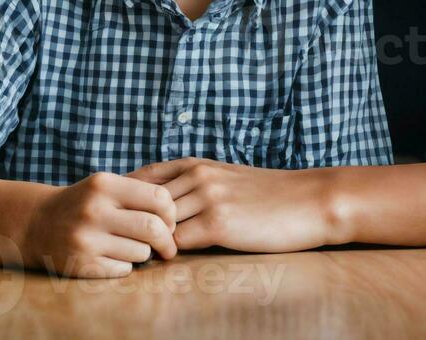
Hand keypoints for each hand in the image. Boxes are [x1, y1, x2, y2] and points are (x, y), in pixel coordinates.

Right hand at [19, 172, 176, 277]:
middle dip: (167, 240)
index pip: (158, 197)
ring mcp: (87, 239)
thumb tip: (178, 215)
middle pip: (153, 227)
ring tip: (131, 246)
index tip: (169, 221)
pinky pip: (124, 269)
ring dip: (144, 253)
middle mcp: (95, 210)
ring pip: (141, 252)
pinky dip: (126, 265)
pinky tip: (113, 256)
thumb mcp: (105, 186)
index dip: (171, 212)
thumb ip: (139, 193)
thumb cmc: (83, 204)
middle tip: (166, 245)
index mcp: (104, 184)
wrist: (37, 224)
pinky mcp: (83, 265)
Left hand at [129, 158, 333, 252]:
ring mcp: (207, 198)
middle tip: (124, 241)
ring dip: (150, 240)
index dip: (126, 197)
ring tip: (144, 255)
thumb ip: (194, 184)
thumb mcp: (225, 177)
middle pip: (143, 200)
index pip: (142, 177)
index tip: (118, 215)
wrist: (307, 200)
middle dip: (132, 221)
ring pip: (158, 222)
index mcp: (195, 163)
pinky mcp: (219, 224)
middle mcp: (197, 176)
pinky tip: (170, 262)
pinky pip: (179, 242)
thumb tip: (161, 204)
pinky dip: (170, 254)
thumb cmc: (267, 194)